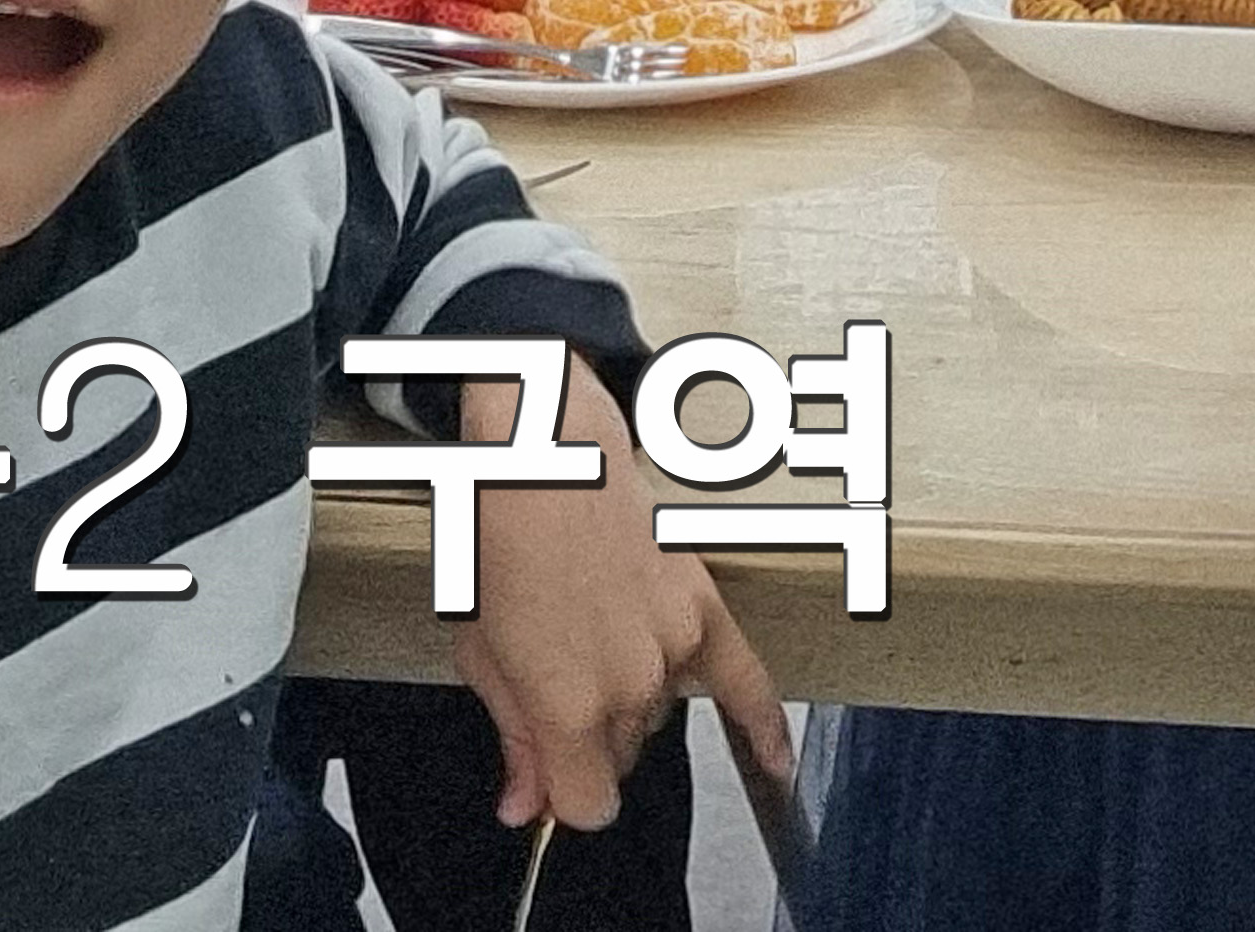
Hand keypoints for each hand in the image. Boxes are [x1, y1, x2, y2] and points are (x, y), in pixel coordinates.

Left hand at [457, 358, 789, 838]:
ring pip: (656, 720)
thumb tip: (526, 807)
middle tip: (550, 684)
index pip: (586, 804)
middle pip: (619, 761)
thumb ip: (514, 738)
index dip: (559, 794)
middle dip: (584, 741)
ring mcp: (674, 646)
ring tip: (589, 641)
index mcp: (569, 701)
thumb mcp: (480, 645)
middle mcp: (632, 684)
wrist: (543, 447)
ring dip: (628, 705)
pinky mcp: (705, 609)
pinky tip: (774, 768)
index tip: (546, 775)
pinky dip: (763, 734)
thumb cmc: (498, 533)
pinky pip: (750, 688)